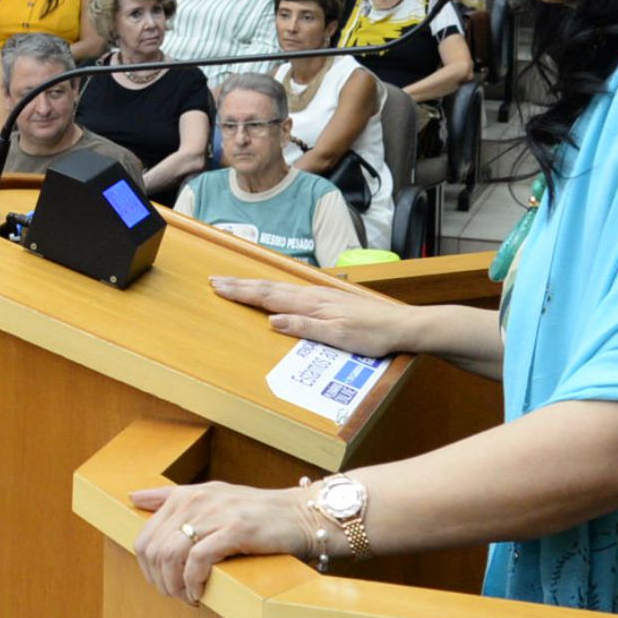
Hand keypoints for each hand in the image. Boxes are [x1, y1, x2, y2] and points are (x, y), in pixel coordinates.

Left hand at [128, 480, 319, 601]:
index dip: (148, 569)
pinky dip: (193, 582)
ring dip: (174, 585)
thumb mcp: (211, 496)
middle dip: (159, 581)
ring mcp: (215, 514)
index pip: (144, 537)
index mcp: (186, 495)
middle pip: (152, 550)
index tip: (165, 584)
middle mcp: (196, 501)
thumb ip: (171, 497)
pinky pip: (198, 559)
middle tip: (178, 596)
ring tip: (189, 597)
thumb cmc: (256, 513)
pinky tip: (201, 593)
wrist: (302, 515)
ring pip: (170, 555)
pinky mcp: (235, 529)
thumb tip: (133, 497)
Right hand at [211, 275, 417, 358]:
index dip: (242, 292)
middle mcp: (313, 296)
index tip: (218, 286)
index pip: (268, 297)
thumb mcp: (338, 337)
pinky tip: (273, 292)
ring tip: (236, 283)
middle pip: (269, 288)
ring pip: (279, 287)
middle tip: (216, 280)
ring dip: (255, 285)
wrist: (402, 326)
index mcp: (311, 305)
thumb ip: (305, 328)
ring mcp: (320, 296)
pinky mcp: (328, 300)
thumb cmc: (372, 335)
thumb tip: (273, 320)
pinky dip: (274, 289)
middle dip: (241, 284)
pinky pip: (292, 291)